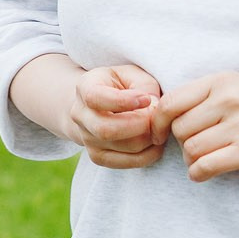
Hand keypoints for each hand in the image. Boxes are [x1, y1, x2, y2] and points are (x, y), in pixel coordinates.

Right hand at [16, 55, 166, 167]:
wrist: (98, 106)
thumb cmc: (121, 85)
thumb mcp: (131, 74)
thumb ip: (145, 86)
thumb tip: (154, 108)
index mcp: (84, 88)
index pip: (95, 98)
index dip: (123, 101)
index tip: (147, 99)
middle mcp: (80, 115)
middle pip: (106, 129)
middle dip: (139, 126)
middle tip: (156, 119)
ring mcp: (86, 138)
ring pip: (120, 147)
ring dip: (147, 140)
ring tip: (158, 129)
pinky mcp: (97, 156)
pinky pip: (125, 162)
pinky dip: (147, 156)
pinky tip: (155, 144)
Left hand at [158, 73, 238, 181]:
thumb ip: (208, 99)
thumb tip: (164, 117)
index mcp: (224, 80)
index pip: (170, 102)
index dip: (158, 122)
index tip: (158, 134)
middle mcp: (229, 99)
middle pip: (179, 129)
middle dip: (182, 142)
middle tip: (199, 148)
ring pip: (190, 149)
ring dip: (194, 159)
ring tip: (209, 159)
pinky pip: (205, 166)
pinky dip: (199, 174)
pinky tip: (206, 173)